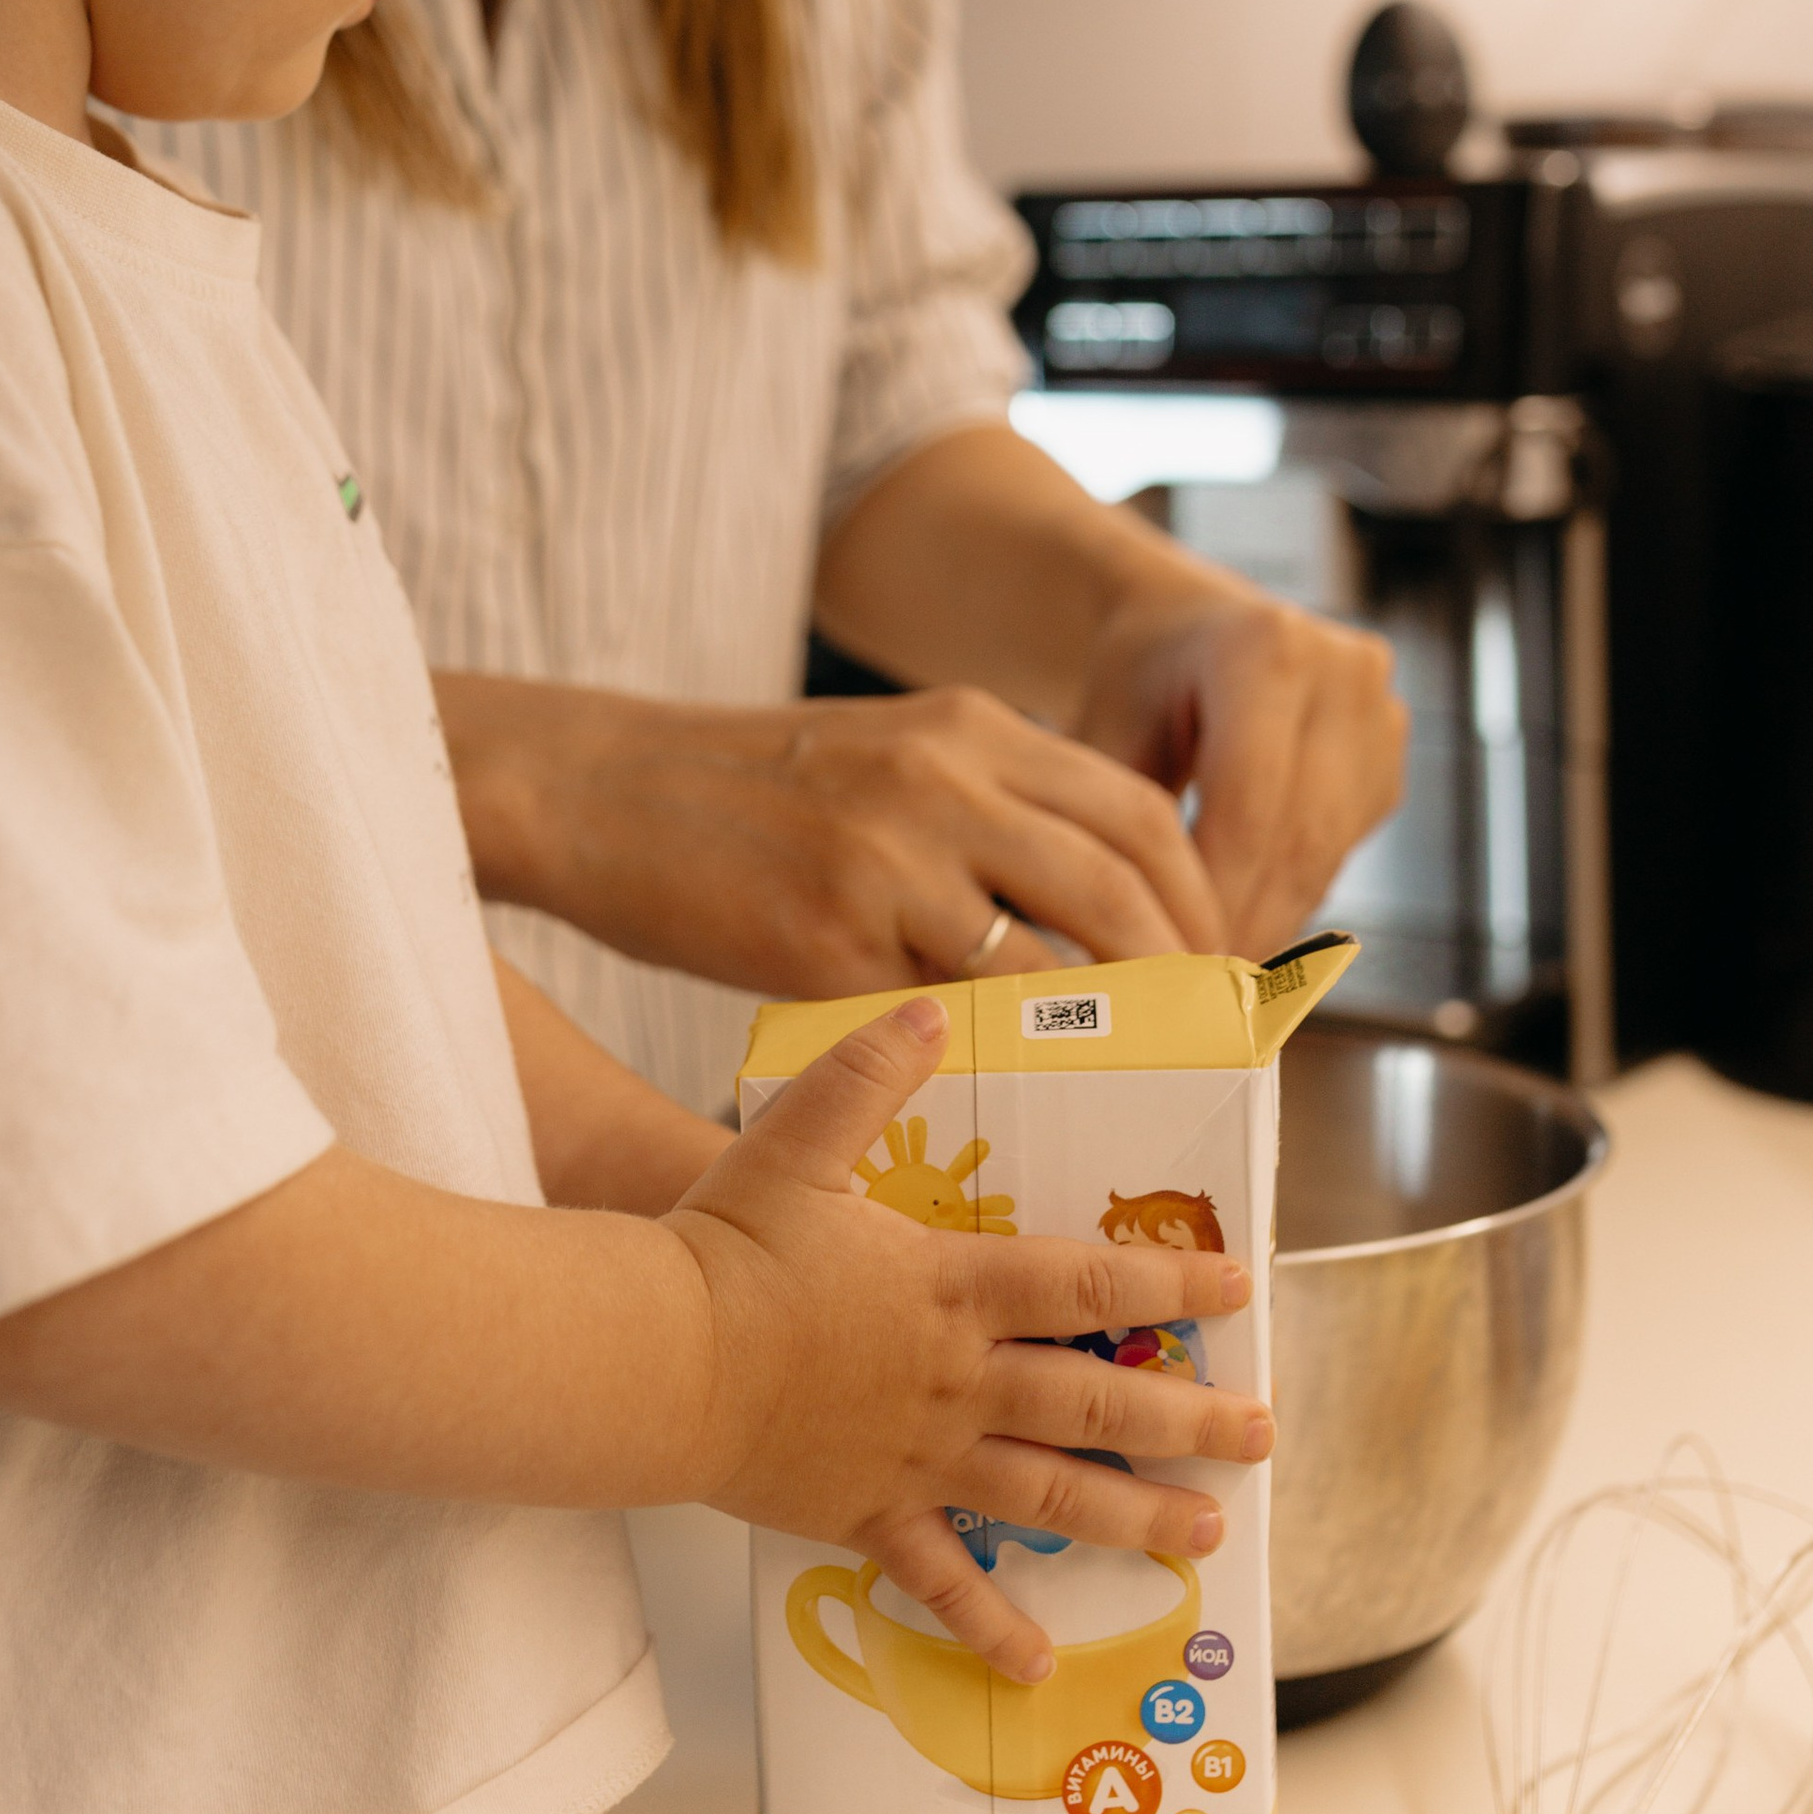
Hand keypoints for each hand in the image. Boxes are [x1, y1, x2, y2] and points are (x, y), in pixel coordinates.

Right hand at [443, 672, 1225, 996]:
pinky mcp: (829, 938)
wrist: (598, 789)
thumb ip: (985, 802)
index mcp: (969, 728)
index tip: (1214, 960)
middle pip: (1122, 879)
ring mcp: (890, 858)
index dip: (1194, 893)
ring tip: (1125, 1074)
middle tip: (1197, 1035)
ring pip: (1050, 954)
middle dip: (1181, 970)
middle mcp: (946, 780)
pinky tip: (1007, 1085)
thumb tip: (1087, 898)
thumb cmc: (742, 787)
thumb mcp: (886, 751)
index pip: (1135, 808)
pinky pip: (944, 1014)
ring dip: (1105, 1025)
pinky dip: (992, 1053)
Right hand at [668, 995, 1270, 1678]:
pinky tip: (1040, 1663)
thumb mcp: (796, 1138)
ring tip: (1208, 1535)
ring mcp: (919, 1458)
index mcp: (951, 1288)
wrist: (655, 1358)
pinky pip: (943, 1582)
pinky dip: (992, 1626)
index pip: (1085, 1287)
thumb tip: (928, 1009)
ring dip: (1136, 1517)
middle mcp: (956, 1380)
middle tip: (1262, 1435)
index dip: (1169, 1286)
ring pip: (1051, 1497)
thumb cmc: (724, 1247)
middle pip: (1095, 1404)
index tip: (1238, 1289)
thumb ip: (868, 1074)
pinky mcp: (867, 1516)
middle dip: (1189, 1420)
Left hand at [1078, 584, 1404, 959]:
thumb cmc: (1137, 675)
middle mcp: (1341, 669)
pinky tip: (1247, 927)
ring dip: (1273, 919)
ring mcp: (1379, 708)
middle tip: (1198, 998)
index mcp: (1265, 646)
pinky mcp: (1390, 750)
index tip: (1175, 966)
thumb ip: (1116, 826)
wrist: (1190, 621)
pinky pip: (1342, 842)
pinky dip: (1292, 890)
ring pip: (1328, 849)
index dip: (1217, 897)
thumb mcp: (1105, 731)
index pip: (1249, 805)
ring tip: (1217, 979)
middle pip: (1300, 834)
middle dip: (1246, 923)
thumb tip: (1109, 939)